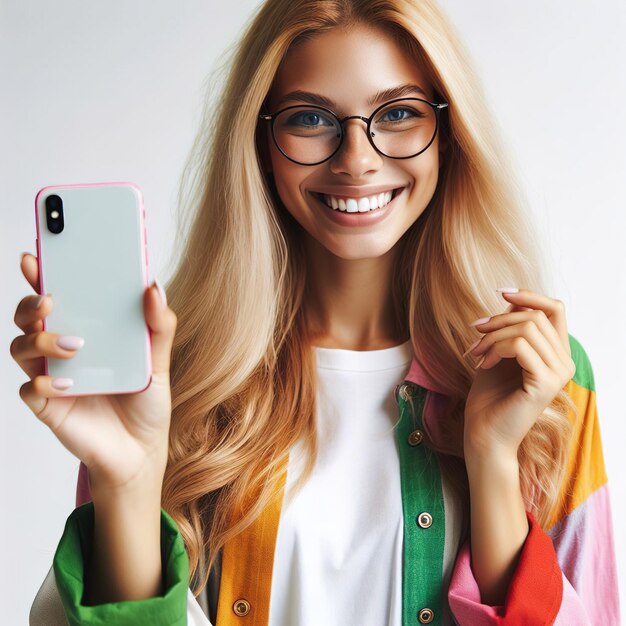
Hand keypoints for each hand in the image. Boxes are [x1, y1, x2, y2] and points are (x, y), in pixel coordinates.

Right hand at [10, 253, 177, 491]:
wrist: (140, 449)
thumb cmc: (145, 401)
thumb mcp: (158, 361)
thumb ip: (158, 326)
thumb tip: (154, 286)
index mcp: (89, 331)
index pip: (61, 296)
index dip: (44, 273)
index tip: (37, 255)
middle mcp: (64, 349)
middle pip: (30, 316)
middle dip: (30, 301)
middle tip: (49, 299)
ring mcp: (53, 375)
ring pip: (22, 346)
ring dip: (40, 340)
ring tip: (73, 344)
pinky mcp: (47, 404)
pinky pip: (30, 387)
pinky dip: (43, 381)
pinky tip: (67, 384)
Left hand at [463, 288, 575, 457]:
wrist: (483, 432)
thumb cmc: (490, 395)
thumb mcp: (499, 352)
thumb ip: (511, 328)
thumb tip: (512, 297)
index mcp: (556, 353)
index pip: (555, 308)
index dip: (529, 295)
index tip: (500, 292)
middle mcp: (564, 362)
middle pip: (535, 315)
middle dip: (498, 319)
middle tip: (475, 334)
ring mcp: (559, 374)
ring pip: (527, 328)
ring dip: (493, 335)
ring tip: (476, 352)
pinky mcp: (545, 383)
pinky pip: (520, 345)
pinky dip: (495, 348)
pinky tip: (482, 363)